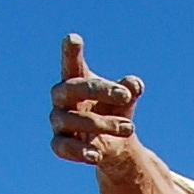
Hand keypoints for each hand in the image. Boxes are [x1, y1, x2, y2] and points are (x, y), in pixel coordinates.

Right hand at [50, 33, 148, 166]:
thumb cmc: (114, 110)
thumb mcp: (125, 99)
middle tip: (126, 96)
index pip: (71, 65)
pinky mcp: (60, 144)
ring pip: (73, 120)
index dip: (70, 52)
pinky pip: (63, 147)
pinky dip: (80, 151)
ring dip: (104, 124)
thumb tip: (134, 84)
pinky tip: (96, 155)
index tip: (73, 38)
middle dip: (100, 91)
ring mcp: (59, 121)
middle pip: (73, 89)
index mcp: (76, 81)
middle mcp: (62, 99)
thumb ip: (129, 89)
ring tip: (129, 127)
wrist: (113, 143)